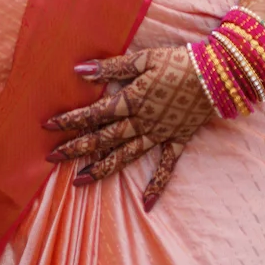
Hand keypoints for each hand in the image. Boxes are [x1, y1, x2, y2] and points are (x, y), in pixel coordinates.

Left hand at [44, 45, 211, 210]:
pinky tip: (146, 204)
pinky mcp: (177, 140)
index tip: (47, 126)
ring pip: (126, 155)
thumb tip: (80, 70)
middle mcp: (142, 122)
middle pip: (104, 138)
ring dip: (103, 169)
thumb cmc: (177, 62)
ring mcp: (160, 135)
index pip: (94, 114)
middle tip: (52, 158)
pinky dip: (157, 185)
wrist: (217, 75)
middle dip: (77, 148)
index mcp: (132, 101)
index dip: (70, 119)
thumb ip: (111, 68)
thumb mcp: (143, 59)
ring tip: (80, 182)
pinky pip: (167, 167)